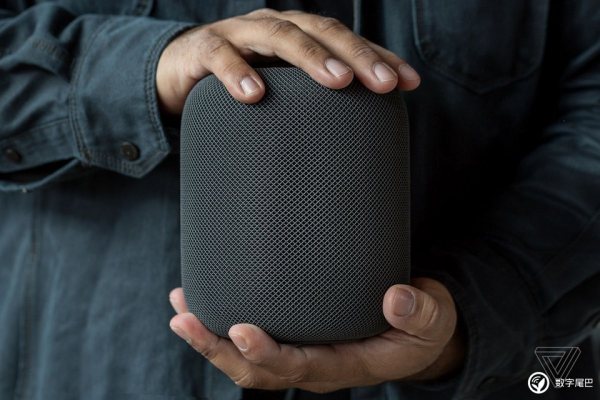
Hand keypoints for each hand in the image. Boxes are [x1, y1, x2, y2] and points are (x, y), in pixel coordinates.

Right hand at [156, 8, 420, 113]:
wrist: (179, 70)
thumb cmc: (240, 81)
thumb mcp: (281, 90)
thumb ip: (312, 102)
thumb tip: (357, 137)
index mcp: (298, 35)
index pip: (346, 41)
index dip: (379, 57)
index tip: (410, 83)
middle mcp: (275, 27)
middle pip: (322, 32)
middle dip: (356, 56)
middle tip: (383, 84)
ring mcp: (241, 33)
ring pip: (280, 36)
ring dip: (311, 57)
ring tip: (337, 82)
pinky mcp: (204, 49)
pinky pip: (221, 56)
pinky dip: (238, 72)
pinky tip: (255, 95)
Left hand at [168, 278, 464, 392]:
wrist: (414, 335)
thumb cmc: (421, 327)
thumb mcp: (431, 320)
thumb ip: (420, 312)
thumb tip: (396, 298)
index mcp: (347, 365)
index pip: (300, 366)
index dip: (269, 354)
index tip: (240, 330)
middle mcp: (315, 365)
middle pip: (257, 370)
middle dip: (218, 349)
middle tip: (185, 320)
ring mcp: (302, 353)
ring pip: (247, 359)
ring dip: (210, 338)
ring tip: (180, 310)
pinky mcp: (295, 337)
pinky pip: (253, 339)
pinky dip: (222, 325)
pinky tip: (199, 302)